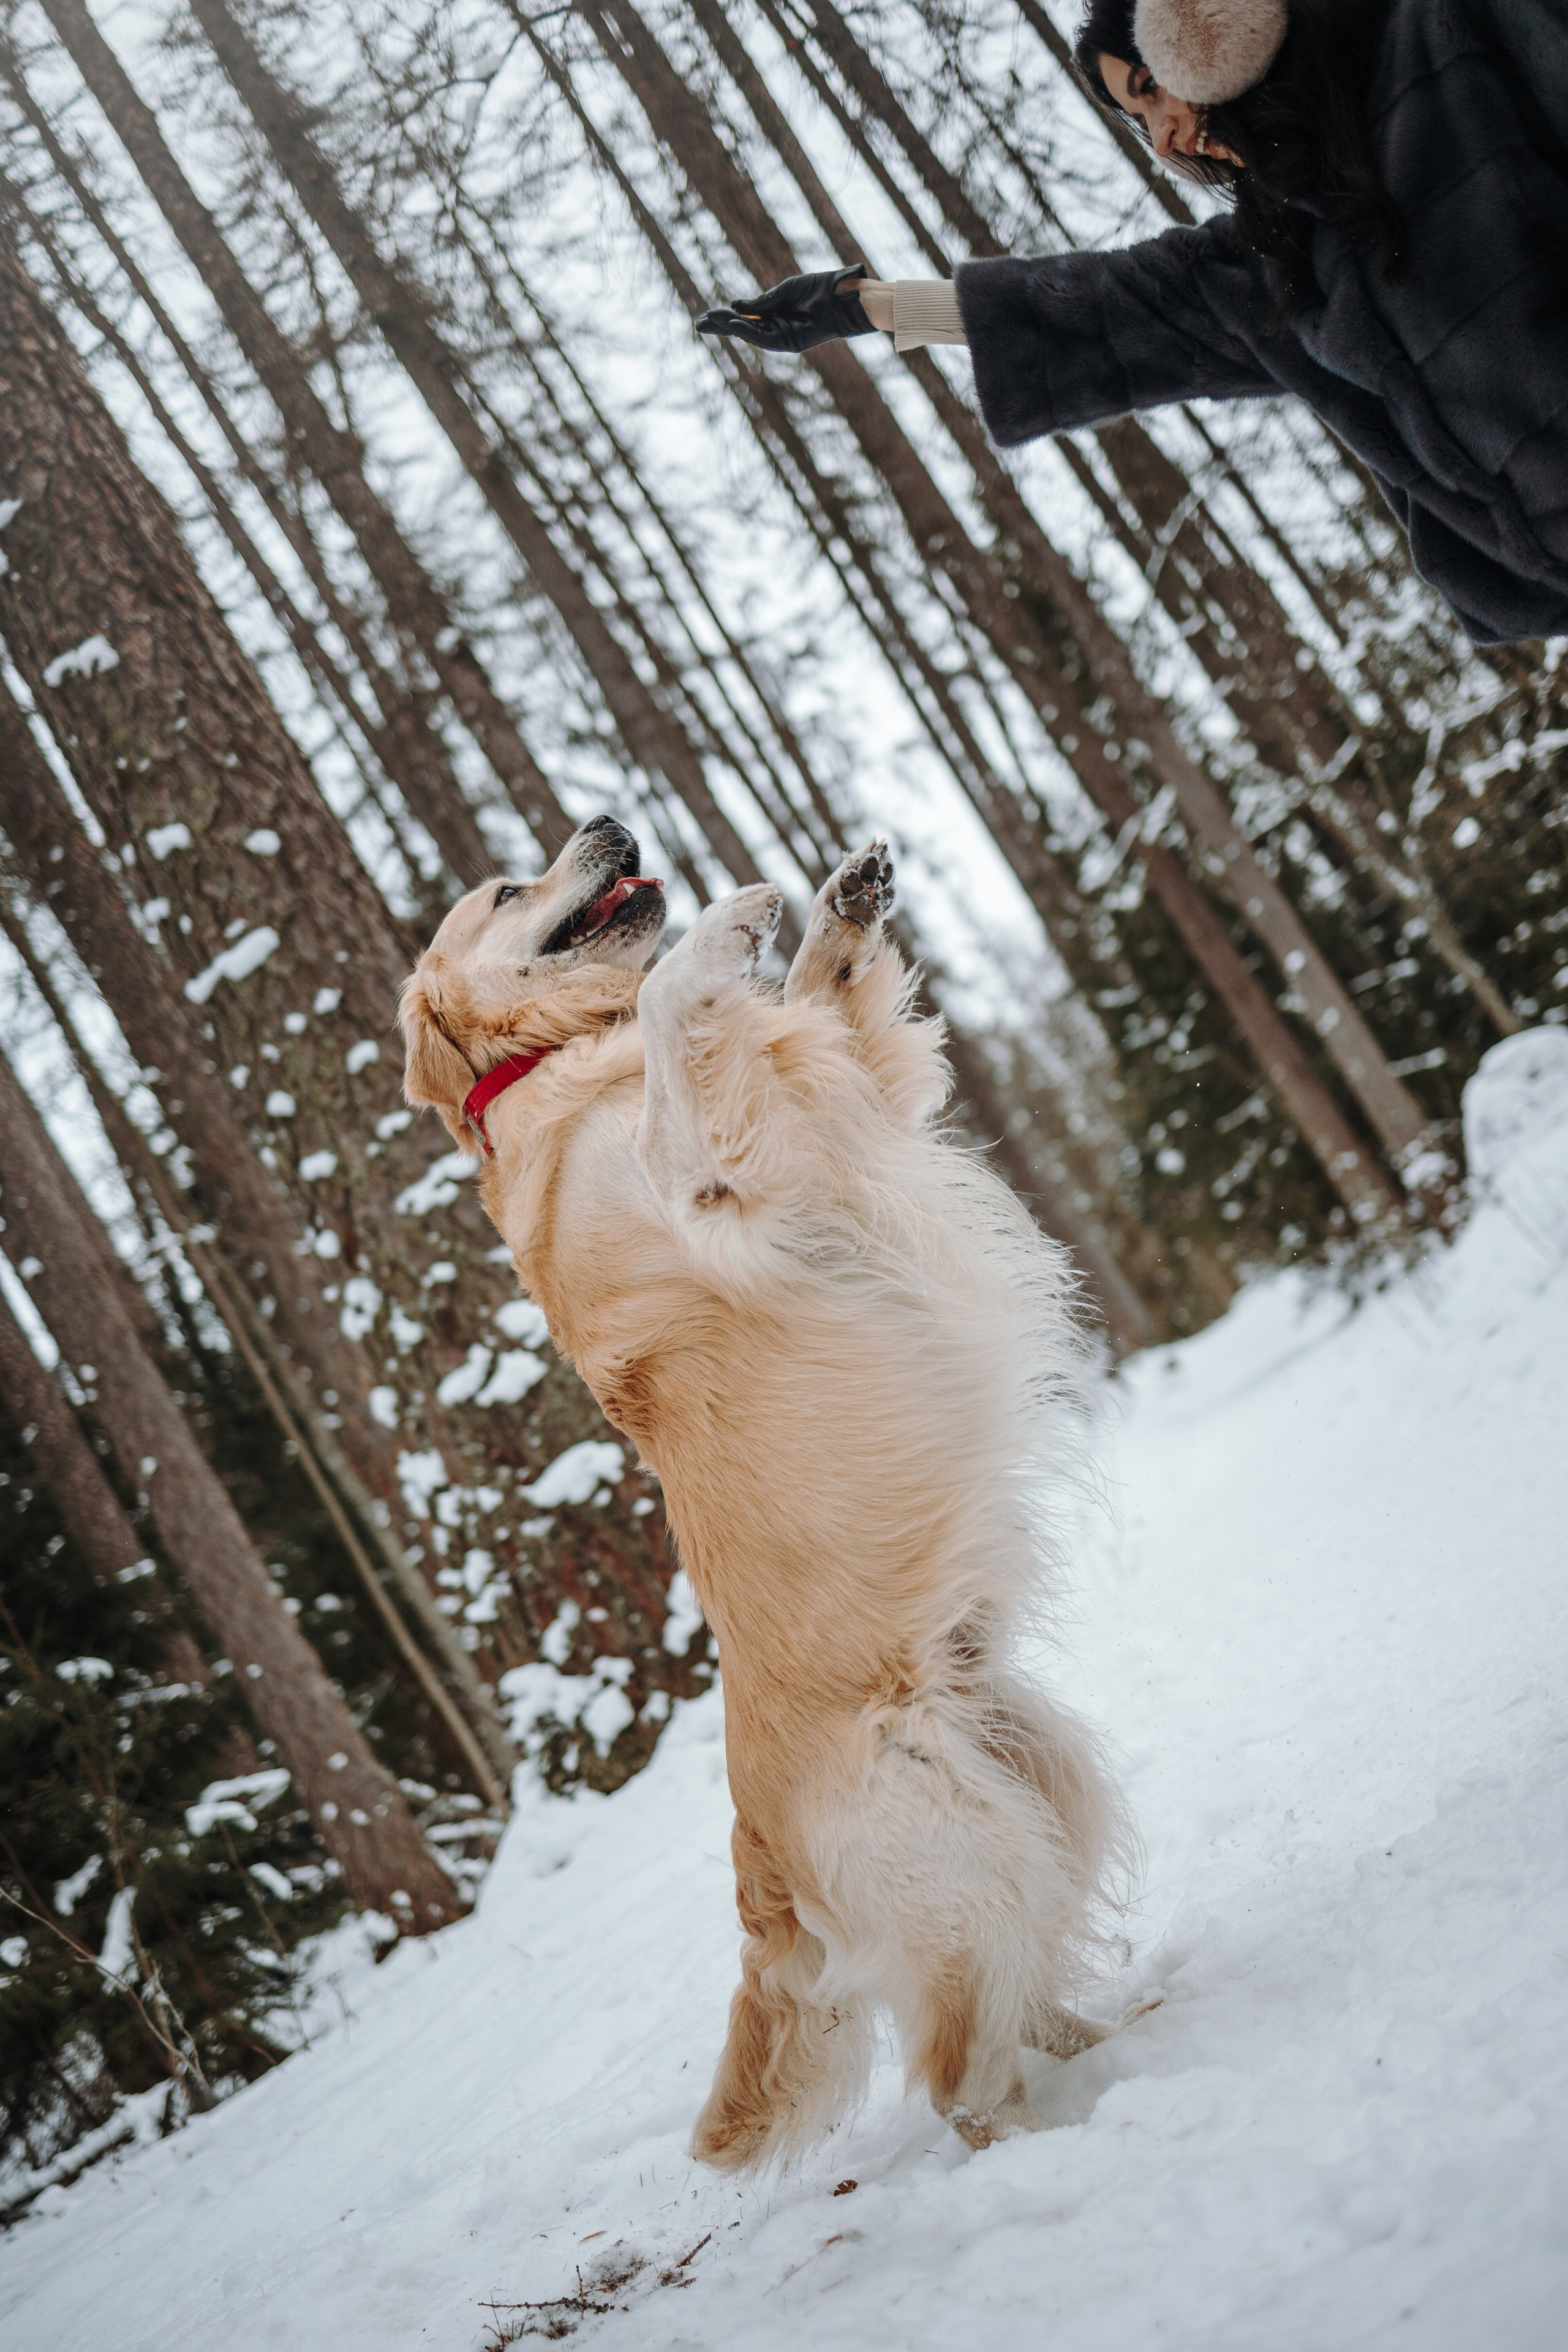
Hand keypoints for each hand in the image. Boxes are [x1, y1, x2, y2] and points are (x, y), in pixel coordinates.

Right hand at [696, 264, 876, 353]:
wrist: (842, 297)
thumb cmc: (818, 289)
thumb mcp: (784, 291)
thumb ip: (762, 303)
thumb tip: (736, 306)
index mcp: (775, 314)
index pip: (745, 317)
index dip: (726, 317)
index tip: (707, 316)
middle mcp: (777, 327)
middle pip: (743, 329)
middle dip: (721, 326)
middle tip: (699, 324)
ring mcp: (783, 336)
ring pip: (751, 335)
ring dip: (730, 328)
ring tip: (711, 322)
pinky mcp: (791, 342)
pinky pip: (765, 338)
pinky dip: (748, 332)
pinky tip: (734, 326)